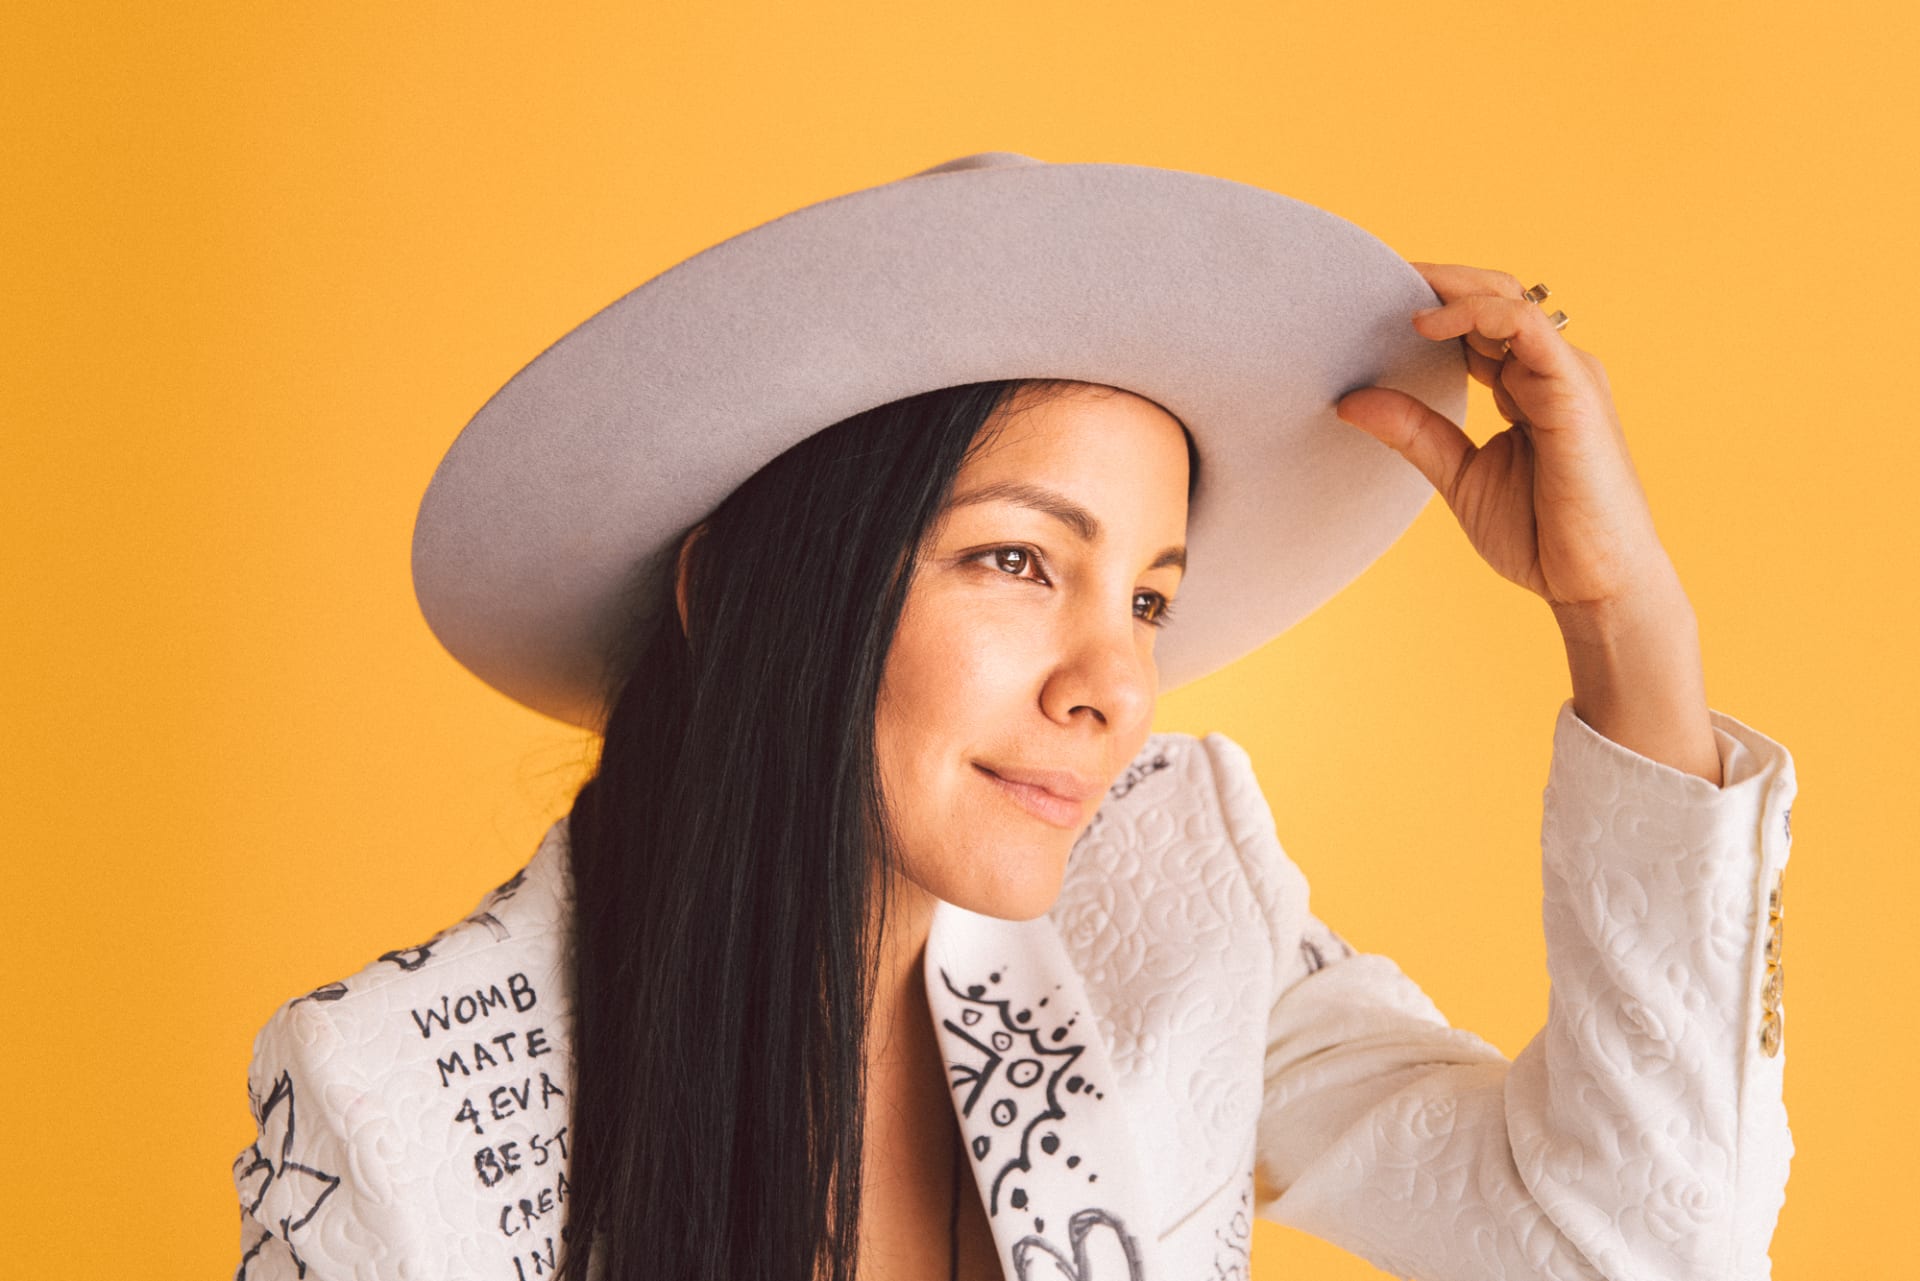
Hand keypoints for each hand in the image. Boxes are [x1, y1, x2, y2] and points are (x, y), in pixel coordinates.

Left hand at [1334, 262, 1672, 612]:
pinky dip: (1476, 313)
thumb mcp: (1460, 475)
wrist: (1595, 587)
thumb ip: (1413, 432)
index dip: (1428, 304)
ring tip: (1391, 287)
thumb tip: (1349, 400)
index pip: (1478, 324)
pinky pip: (1526, 327)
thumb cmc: (1542, 537)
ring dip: (1447, 288)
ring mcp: (1566, 375)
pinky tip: (1427, 324)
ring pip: (1507, 300)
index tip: (1369, 298)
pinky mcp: (1573, 391)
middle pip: (1493, 297)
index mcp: (1526, 385)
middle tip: (1369, 275)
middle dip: (1434, 281)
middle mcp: (1550, 370)